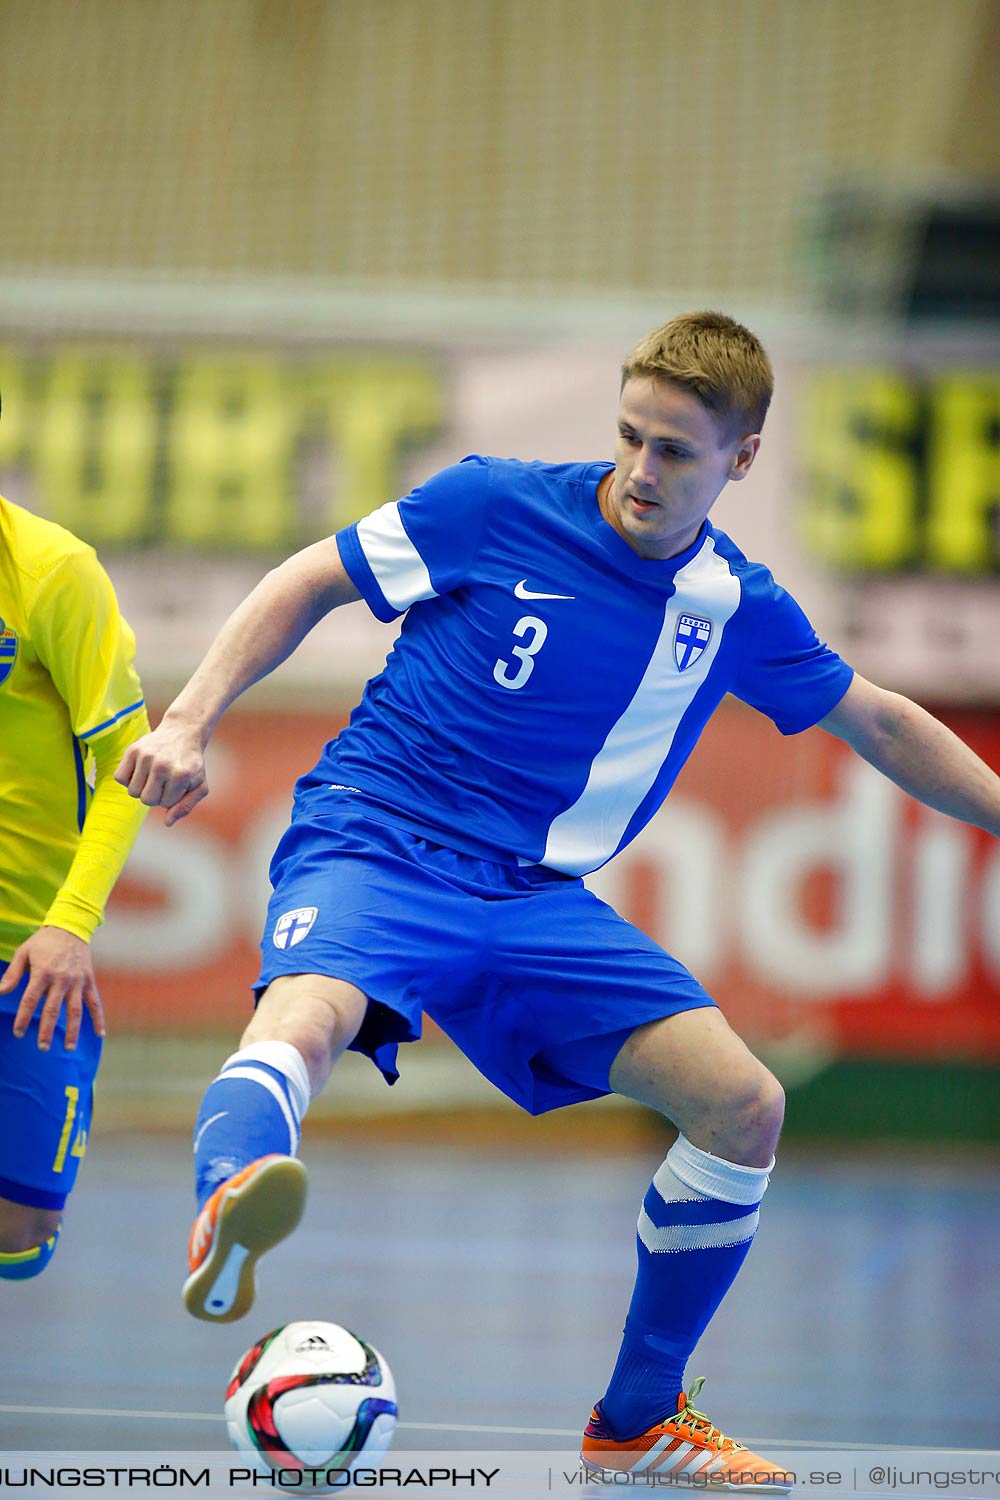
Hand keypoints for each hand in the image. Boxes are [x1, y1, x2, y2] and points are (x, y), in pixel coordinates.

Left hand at [0, 927, 104, 1050]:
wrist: (71, 927)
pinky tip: (100, 1033)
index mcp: (43, 972)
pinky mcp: (89, 981)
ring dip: (72, 1030)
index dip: (23, 1018)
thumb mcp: (24, 952)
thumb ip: (12, 974)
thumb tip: (0, 992)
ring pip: (75, 1010)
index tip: (18, 1033)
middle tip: (42, 1047)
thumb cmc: (43, 942)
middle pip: (53, 1009)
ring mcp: (77, 981)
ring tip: (68, 1048)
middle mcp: (61, 979)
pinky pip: (95, 1002)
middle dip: (46, 1030)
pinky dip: (99, 1017)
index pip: (31, 1000)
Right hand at [115, 717, 208, 824]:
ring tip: (152, 776)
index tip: (176, 785)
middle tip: (163, 782)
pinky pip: (119, 778)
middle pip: (146, 800)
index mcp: (181, 775)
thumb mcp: (198, 785)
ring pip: (132, 791)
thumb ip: (186, 806)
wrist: (182, 733)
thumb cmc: (190, 764)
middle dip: (154, 795)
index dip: (170, 797)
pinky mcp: (132, 750)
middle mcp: (162, 765)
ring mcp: (146, 756)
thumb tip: (167, 822)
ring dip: (142, 788)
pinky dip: (127, 778)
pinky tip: (140, 771)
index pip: (164, 804)